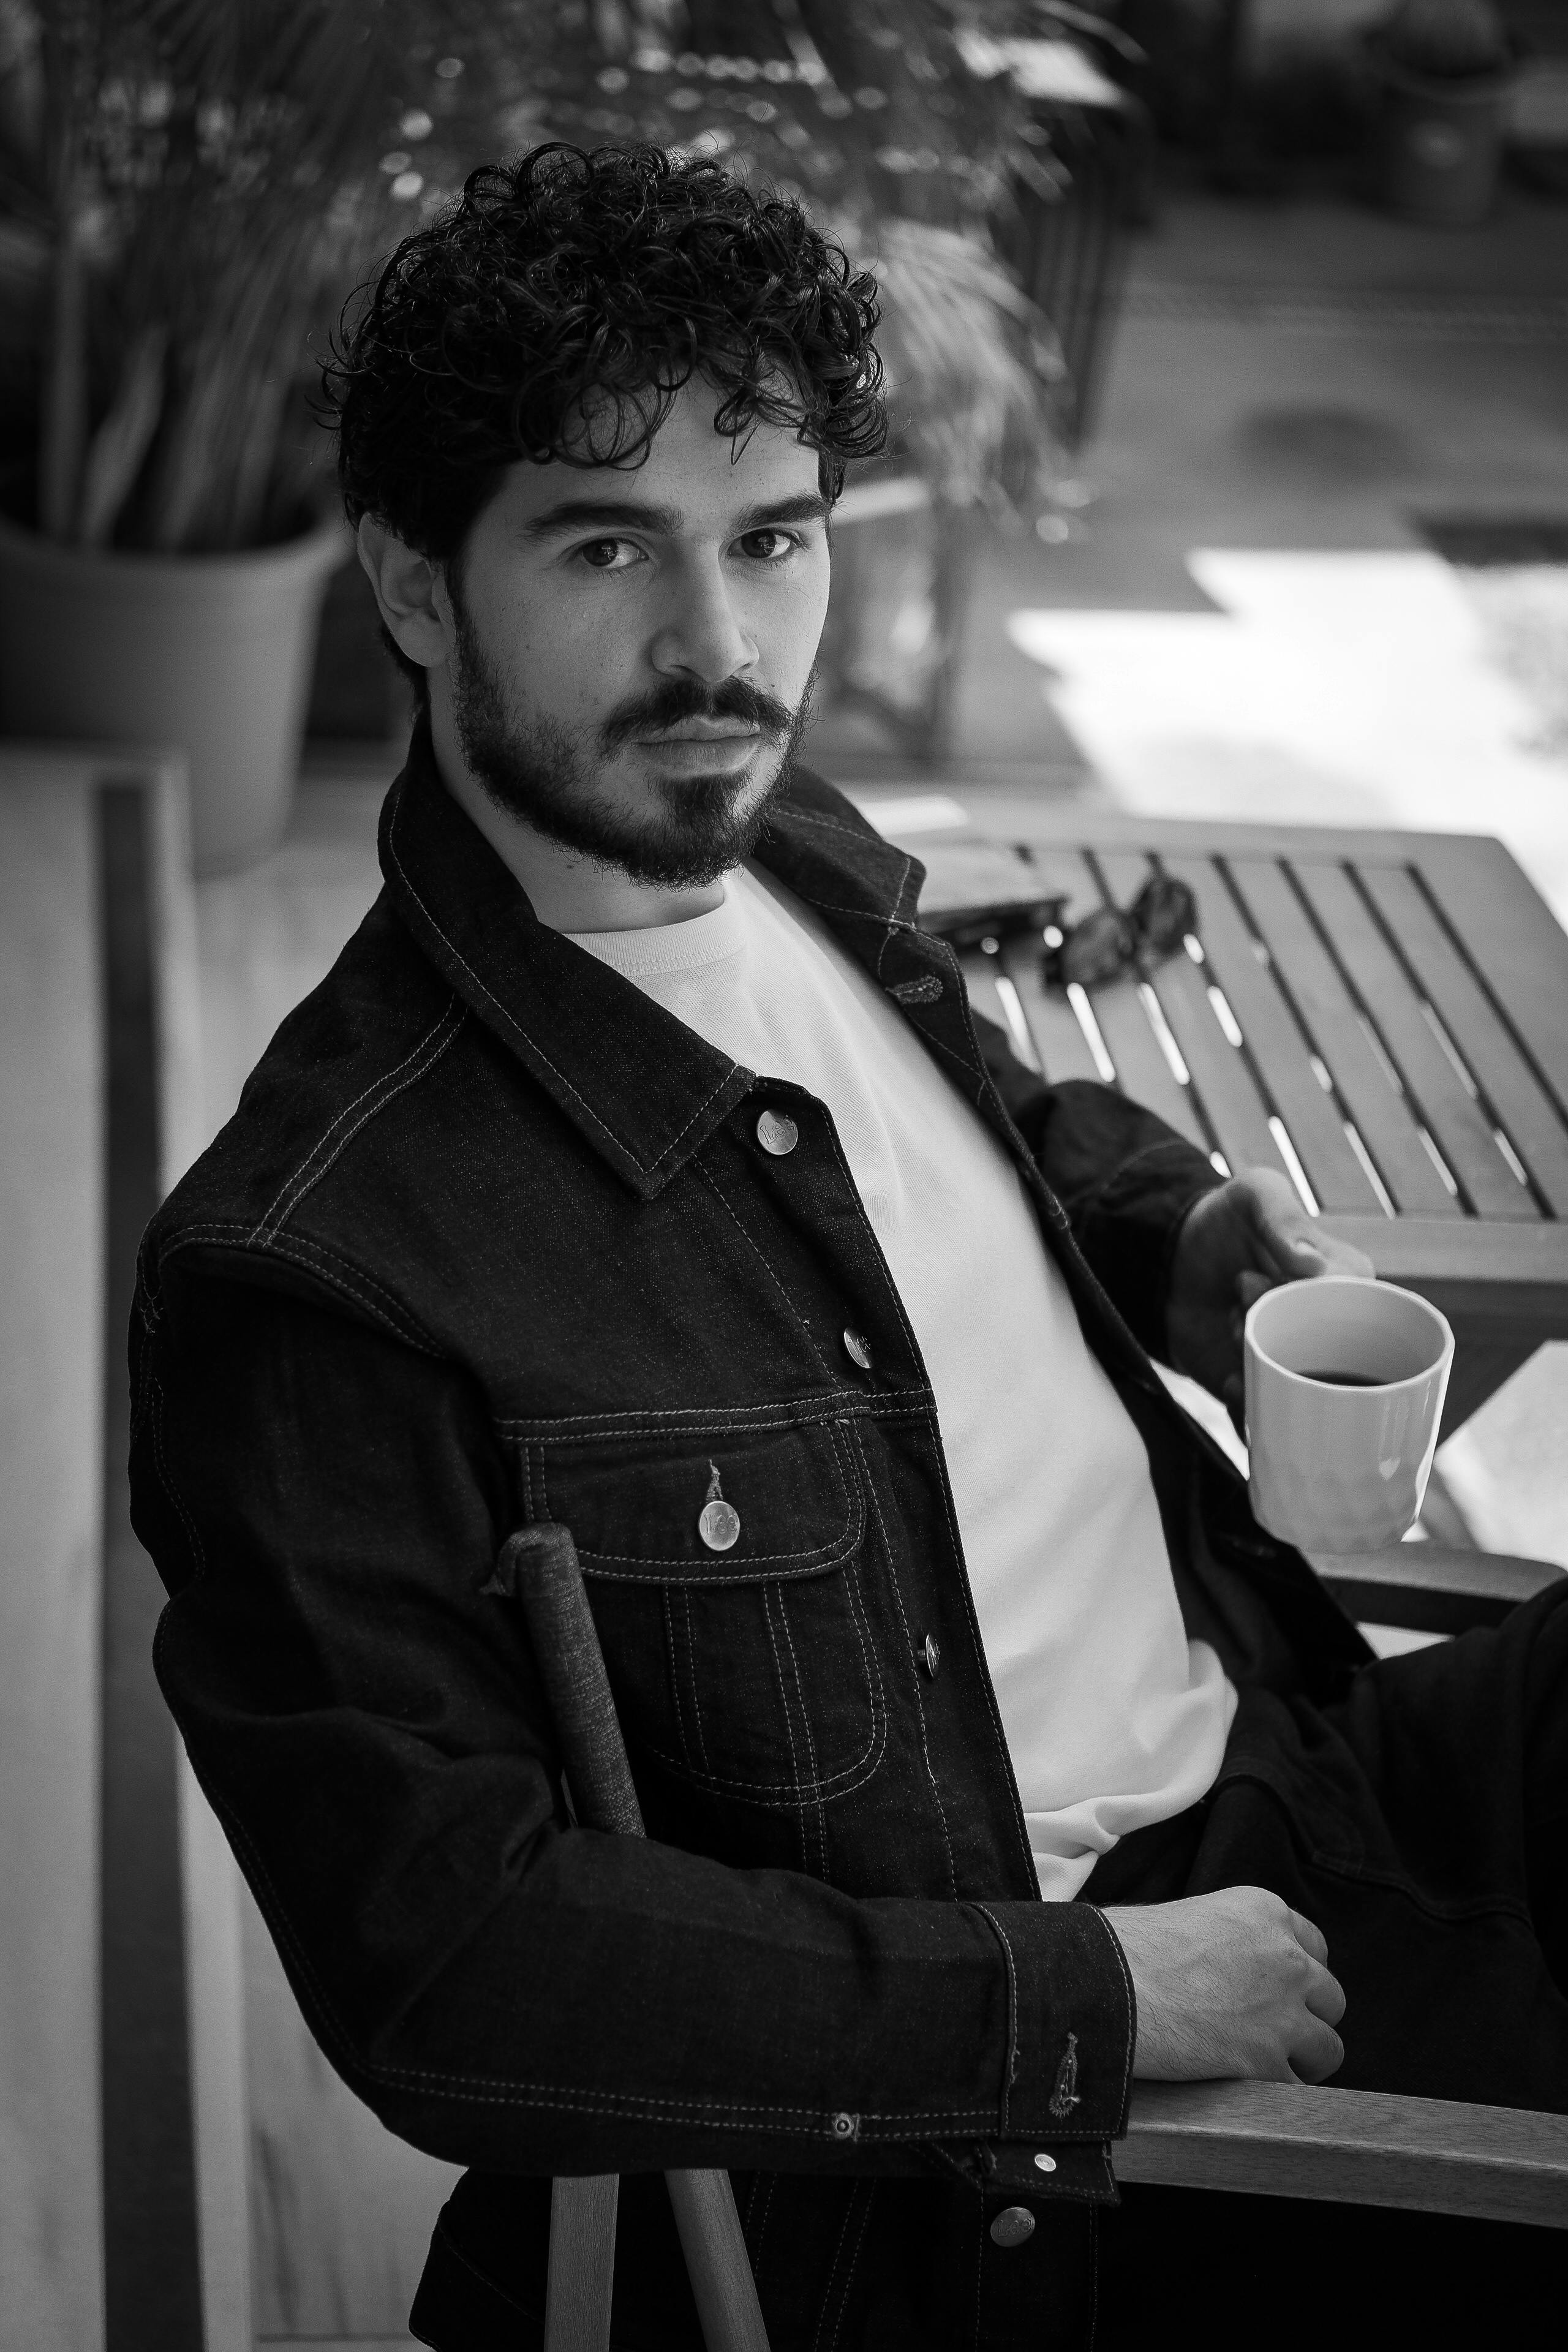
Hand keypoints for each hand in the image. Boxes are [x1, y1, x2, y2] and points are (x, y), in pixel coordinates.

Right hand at [1103, 1886, 1345, 2083]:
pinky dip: (1276, 2092)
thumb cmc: (1128, 1949)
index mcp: (1265, 1912)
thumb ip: (1231, 1940)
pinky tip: (1247, 2086)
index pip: (1314, 1947)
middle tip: (1272, 2030)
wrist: (1108, 1987)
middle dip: (1306, 2016)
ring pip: (1328, 2048)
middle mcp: (1286, 1958)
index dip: (1297, 1976)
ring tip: (1267, 2064)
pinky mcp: (1267, 2061)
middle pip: (1330, 1997)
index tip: (1279, 1992)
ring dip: (1302, 2059)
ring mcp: (1282, 2012)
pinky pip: (1296, 2088)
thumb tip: (1232, 1968)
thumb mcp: (1191, 1918)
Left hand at [1166, 1168, 1373, 1422]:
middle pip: (1330, 1359)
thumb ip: (1281, 1217)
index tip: (1255, 1283)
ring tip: (1230, 1332)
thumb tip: (1311, 1263)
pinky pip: (1272, 1417)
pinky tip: (1232, 1383)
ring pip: (1301, 1393)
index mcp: (1345, 1281)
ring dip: (1262, 1372)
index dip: (1308, 1305)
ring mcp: (1296, 1363)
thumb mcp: (1254, 1195)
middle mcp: (1329, 1328)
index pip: (1355, 1309)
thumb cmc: (1224, 1221)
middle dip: (1279, 1343)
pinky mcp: (1265, 1389)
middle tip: (1237, 1312)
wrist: (1168, 1262)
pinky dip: (1254, 1411)